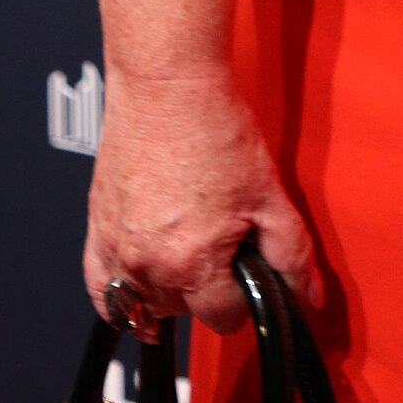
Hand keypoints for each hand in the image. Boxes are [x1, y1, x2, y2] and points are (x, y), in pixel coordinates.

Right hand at [84, 64, 321, 335]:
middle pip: (185, 312)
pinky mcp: (96, 231)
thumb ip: (291, 252)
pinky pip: (100, 291)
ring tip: (190, 249)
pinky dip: (119, 301)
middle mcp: (146, 265)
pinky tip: (140, 295)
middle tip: (223, 243)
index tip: (250, 271)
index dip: (246, 297)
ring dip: (170, 291)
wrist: (167, 84)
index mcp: (191, 262)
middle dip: (209, 288)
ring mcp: (116, 250)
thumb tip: (307, 296)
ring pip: (145, 306)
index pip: (225, 318)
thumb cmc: (215, 128)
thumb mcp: (268, 192)